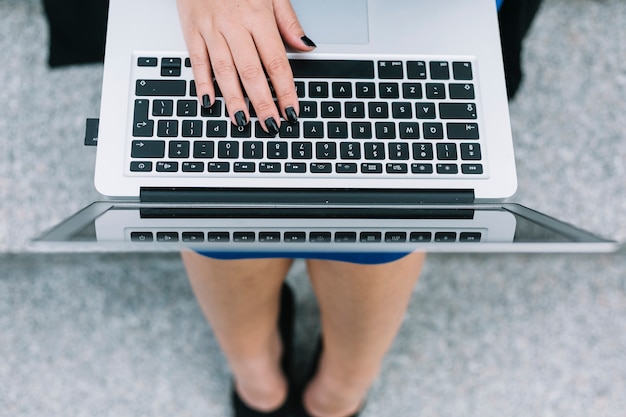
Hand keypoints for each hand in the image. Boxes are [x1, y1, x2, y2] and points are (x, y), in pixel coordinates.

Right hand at [177, 0, 315, 133]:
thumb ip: (288, 22)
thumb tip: (306, 47)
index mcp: (258, 18)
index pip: (276, 62)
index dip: (285, 90)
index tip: (291, 110)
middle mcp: (235, 26)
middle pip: (251, 71)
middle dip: (262, 102)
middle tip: (270, 125)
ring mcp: (211, 30)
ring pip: (224, 71)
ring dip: (234, 99)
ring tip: (243, 121)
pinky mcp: (191, 31)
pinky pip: (196, 62)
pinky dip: (202, 84)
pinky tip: (209, 103)